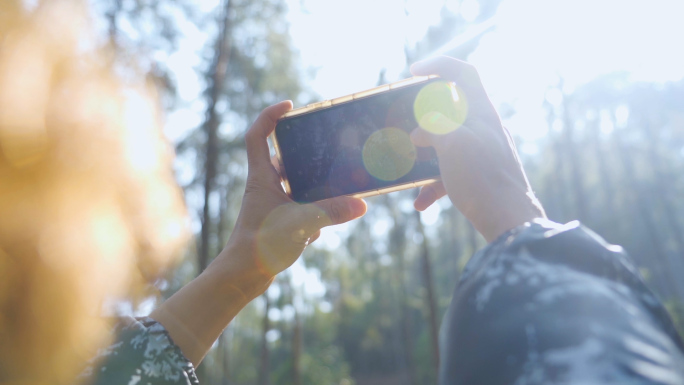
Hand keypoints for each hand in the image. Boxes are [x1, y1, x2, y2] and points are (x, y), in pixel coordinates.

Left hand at [218, 100, 366, 283]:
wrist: (243, 276)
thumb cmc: (260, 245)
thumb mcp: (301, 224)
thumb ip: (332, 211)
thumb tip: (361, 204)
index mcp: (261, 177)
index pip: (257, 135)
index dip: (270, 115)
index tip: (291, 106)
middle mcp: (264, 187)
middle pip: (284, 157)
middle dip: (306, 153)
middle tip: (328, 147)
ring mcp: (271, 204)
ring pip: (296, 184)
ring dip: (314, 186)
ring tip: (336, 187)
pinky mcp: (279, 222)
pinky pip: (301, 207)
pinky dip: (314, 213)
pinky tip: (324, 227)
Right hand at [409, 56, 545, 241]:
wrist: (510, 222)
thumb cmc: (483, 179)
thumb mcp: (452, 145)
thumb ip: (433, 129)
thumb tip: (419, 134)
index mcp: (483, 112)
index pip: (464, 73)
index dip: (439, 65)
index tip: (413, 71)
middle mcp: (485, 128)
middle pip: (452, 109)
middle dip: (424, 116)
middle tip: (404, 122)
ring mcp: (484, 152)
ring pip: (447, 143)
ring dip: (425, 155)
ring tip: (407, 167)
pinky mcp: (481, 175)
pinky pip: (452, 171)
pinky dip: (434, 184)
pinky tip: (421, 202)